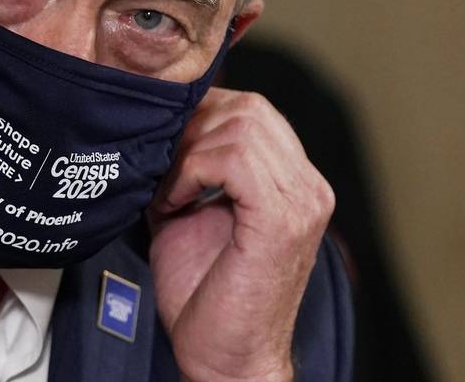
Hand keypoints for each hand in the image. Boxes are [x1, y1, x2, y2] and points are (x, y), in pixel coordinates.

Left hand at [148, 88, 334, 381]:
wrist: (225, 358)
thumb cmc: (206, 294)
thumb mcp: (190, 212)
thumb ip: (188, 167)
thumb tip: (156, 125)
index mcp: (295, 182)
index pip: (253, 109)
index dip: (201, 116)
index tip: (166, 147)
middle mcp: (308, 186)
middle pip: (248, 107)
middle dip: (193, 128)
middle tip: (163, 168)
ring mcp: (302, 201)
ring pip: (242, 125)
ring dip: (190, 152)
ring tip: (169, 193)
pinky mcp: (282, 219)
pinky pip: (235, 159)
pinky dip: (194, 172)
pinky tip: (177, 203)